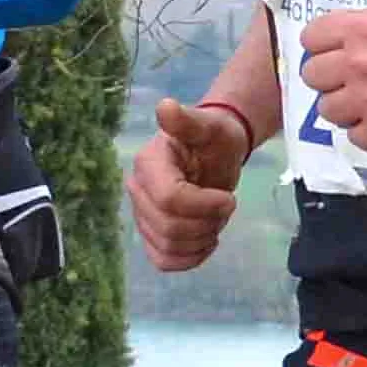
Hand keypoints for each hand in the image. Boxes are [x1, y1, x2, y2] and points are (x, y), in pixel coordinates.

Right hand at [127, 95, 255, 272]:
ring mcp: (141, 215)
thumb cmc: (215, 139)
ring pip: (168, 247)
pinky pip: (163, 260)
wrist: (213, 155)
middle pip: (170, 227)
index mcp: (149, 164)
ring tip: (215, 219)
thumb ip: (188, 121)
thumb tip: (165, 106)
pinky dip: (189, 258)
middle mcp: (138, 190)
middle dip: (207, 223)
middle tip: (225, 206)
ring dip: (202, 240)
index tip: (228, 198)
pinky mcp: (150, 235)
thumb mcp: (210, 127)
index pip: (170, 200)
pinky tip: (206, 240)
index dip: (204, 206)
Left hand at [295, 0, 366, 152]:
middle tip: (360, 74)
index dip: (326, 44)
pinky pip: (352, 135)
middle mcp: (355, 65)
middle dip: (333, 75)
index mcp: (359, 29)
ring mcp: (366, 102)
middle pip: (313, 76)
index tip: (346, 47)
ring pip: (327, 109)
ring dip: (346, 105)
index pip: (310, 39)